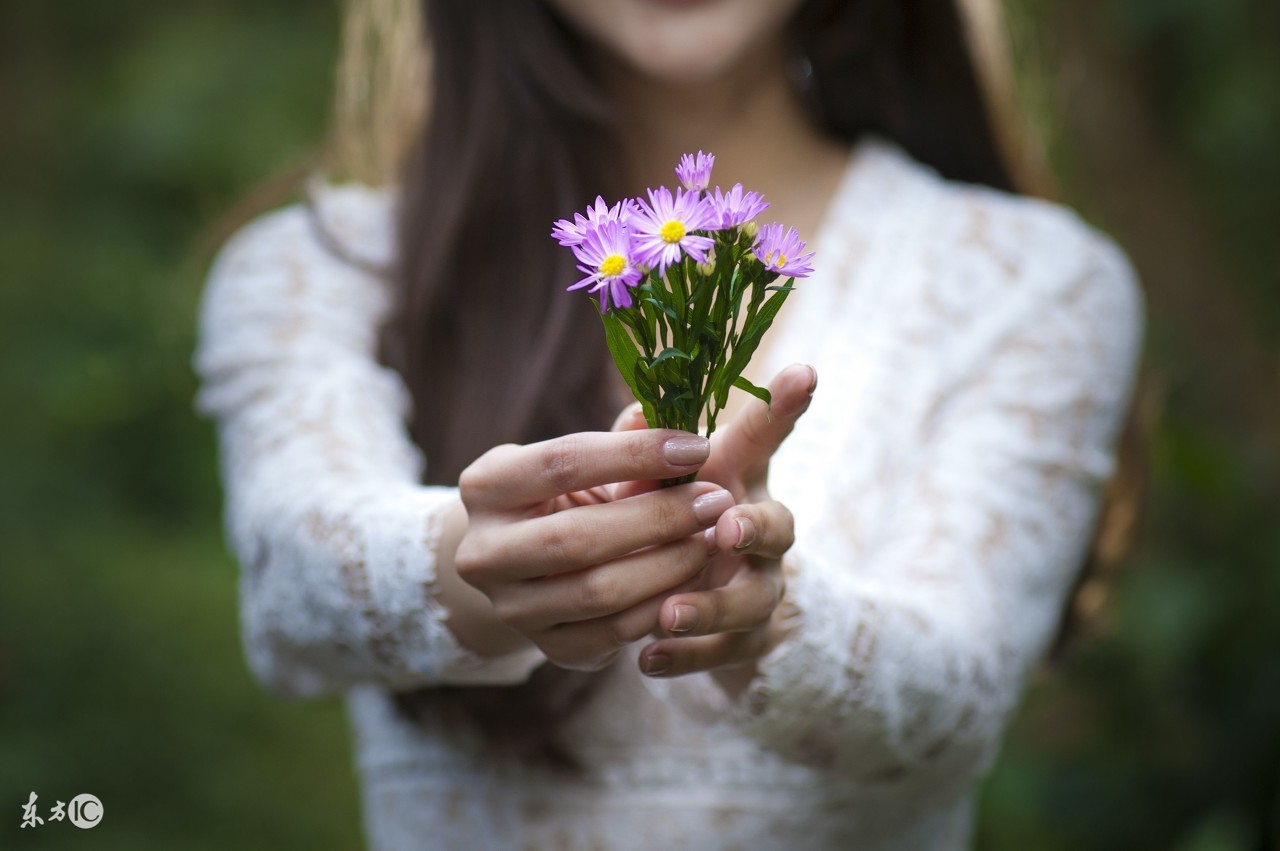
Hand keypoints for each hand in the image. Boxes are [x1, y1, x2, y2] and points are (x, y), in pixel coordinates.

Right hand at [453, 429, 736, 670]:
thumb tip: (658, 405)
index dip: (633, 454)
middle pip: (575, 537)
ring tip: (713, 538)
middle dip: (657, 518)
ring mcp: (510, 607)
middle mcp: (483, 552)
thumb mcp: (579, 460)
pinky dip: (661, 605)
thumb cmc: (563, 494)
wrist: (528, 563)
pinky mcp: (547, 647)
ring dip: (668, 565)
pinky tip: (695, 578)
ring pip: (598, 592)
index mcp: (486, 486)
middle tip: (716, 499)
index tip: (695, 446)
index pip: (561, 463)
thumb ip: (620, 438)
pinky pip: (613, 633)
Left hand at [634, 363, 816, 693]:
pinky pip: (725, 652)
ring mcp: (760, 585)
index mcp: (738, 478)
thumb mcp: (653, 482)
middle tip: (727, 528)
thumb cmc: (668, 517)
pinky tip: (648, 661)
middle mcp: (761, 529)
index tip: (803, 372)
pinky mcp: (747, 637)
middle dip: (756, 527)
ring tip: (667, 614)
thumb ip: (645, 454)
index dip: (784, 406)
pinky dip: (687, 657)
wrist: (695, 592)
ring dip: (711, 606)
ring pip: (753, 600)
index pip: (764, 437)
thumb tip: (634, 413)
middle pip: (779, 526)